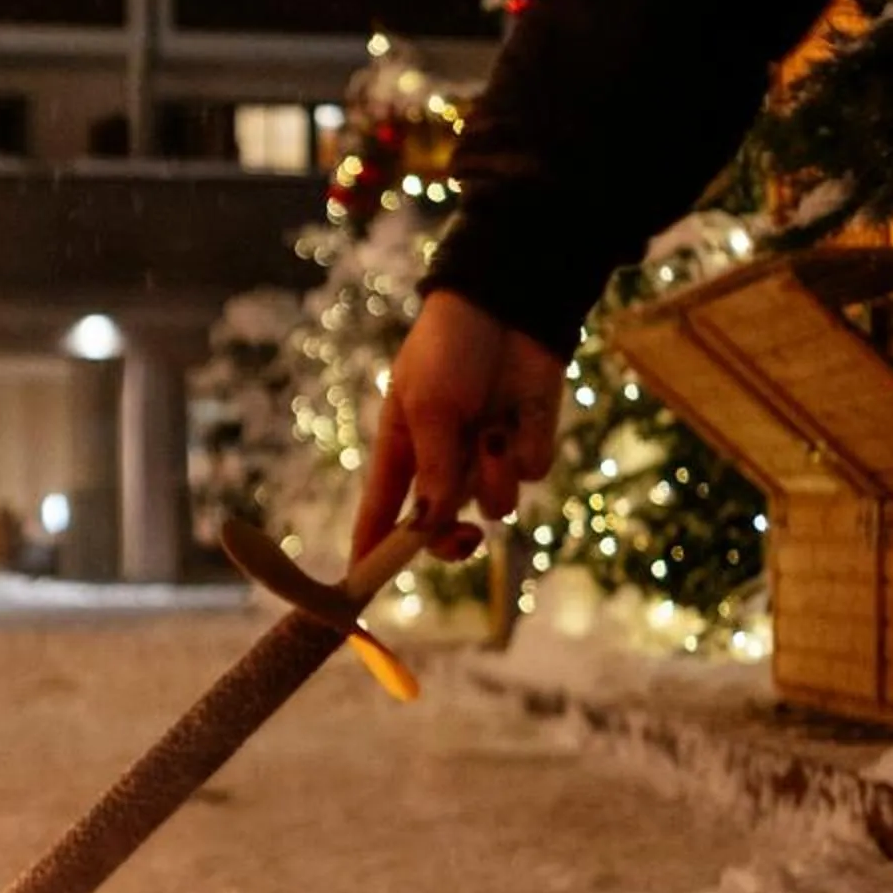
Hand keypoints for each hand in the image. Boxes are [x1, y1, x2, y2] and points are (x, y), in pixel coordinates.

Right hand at [350, 292, 566, 564]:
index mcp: (401, 450)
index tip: (360, 588)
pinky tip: (521, 413)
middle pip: (441, 528)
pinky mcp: (529, 441)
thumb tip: (428, 528)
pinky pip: (532, 471)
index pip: (380, 513)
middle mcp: (443, 461)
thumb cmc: (449, 348)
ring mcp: (488, 455)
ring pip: (495, 503)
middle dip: (452, 541)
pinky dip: (528, 447)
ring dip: (495, 476)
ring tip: (494, 432)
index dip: (371, 552)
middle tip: (464, 538)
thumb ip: (432, 470)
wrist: (508, 305)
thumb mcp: (429, 408)